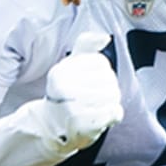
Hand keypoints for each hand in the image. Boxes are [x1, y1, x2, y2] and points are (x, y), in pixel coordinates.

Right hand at [35, 32, 122, 153]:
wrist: (51, 129)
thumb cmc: (65, 95)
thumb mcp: (70, 66)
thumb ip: (85, 46)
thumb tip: (106, 37)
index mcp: (61, 71)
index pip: (101, 63)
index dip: (102, 73)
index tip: (89, 84)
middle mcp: (63, 87)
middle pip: (109, 80)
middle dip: (108, 90)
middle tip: (95, 100)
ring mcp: (72, 107)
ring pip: (113, 96)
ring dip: (112, 103)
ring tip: (99, 109)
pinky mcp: (82, 125)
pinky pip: (114, 113)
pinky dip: (113, 116)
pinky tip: (103, 119)